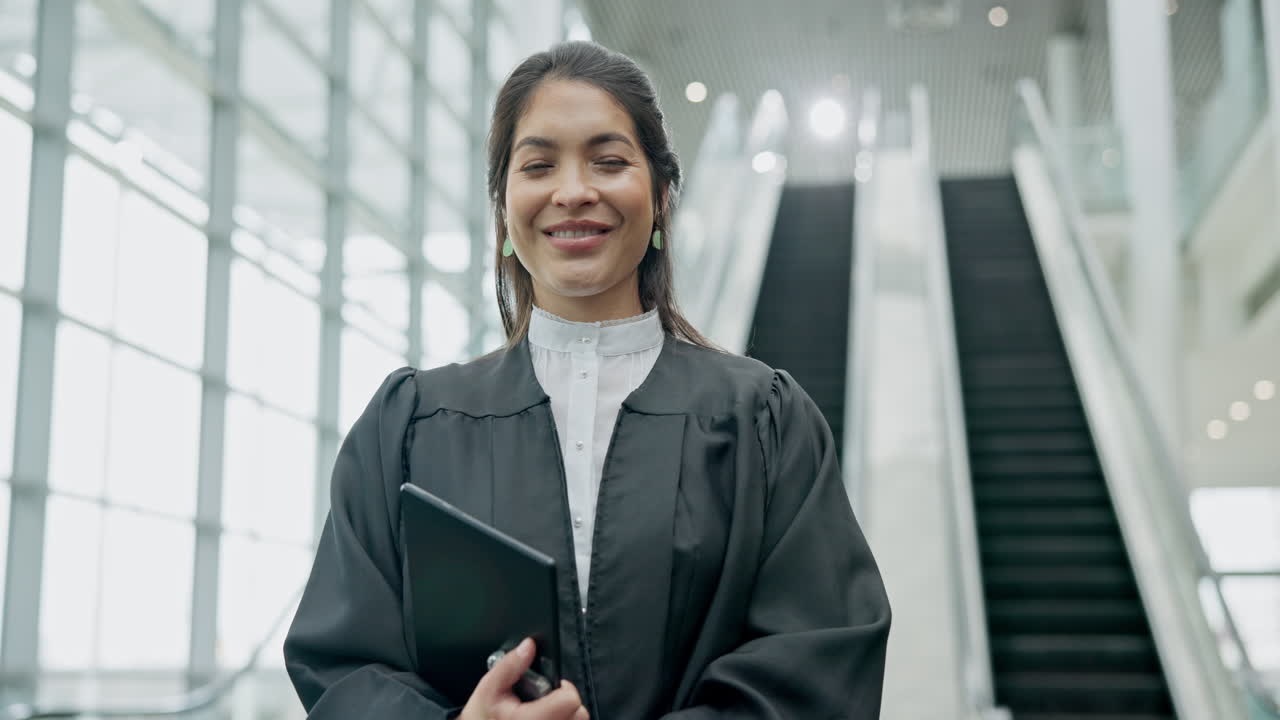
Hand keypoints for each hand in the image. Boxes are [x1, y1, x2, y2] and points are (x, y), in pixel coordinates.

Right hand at [459, 638, 588, 719]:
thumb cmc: (481, 718)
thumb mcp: (489, 688)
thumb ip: (510, 665)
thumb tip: (528, 646)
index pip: (570, 701)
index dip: (564, 689)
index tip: (551, 687)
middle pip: (580, 713)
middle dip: (566, 701)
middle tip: (547, 699)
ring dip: (565, 713)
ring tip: (544, 711)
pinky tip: (546, 718)